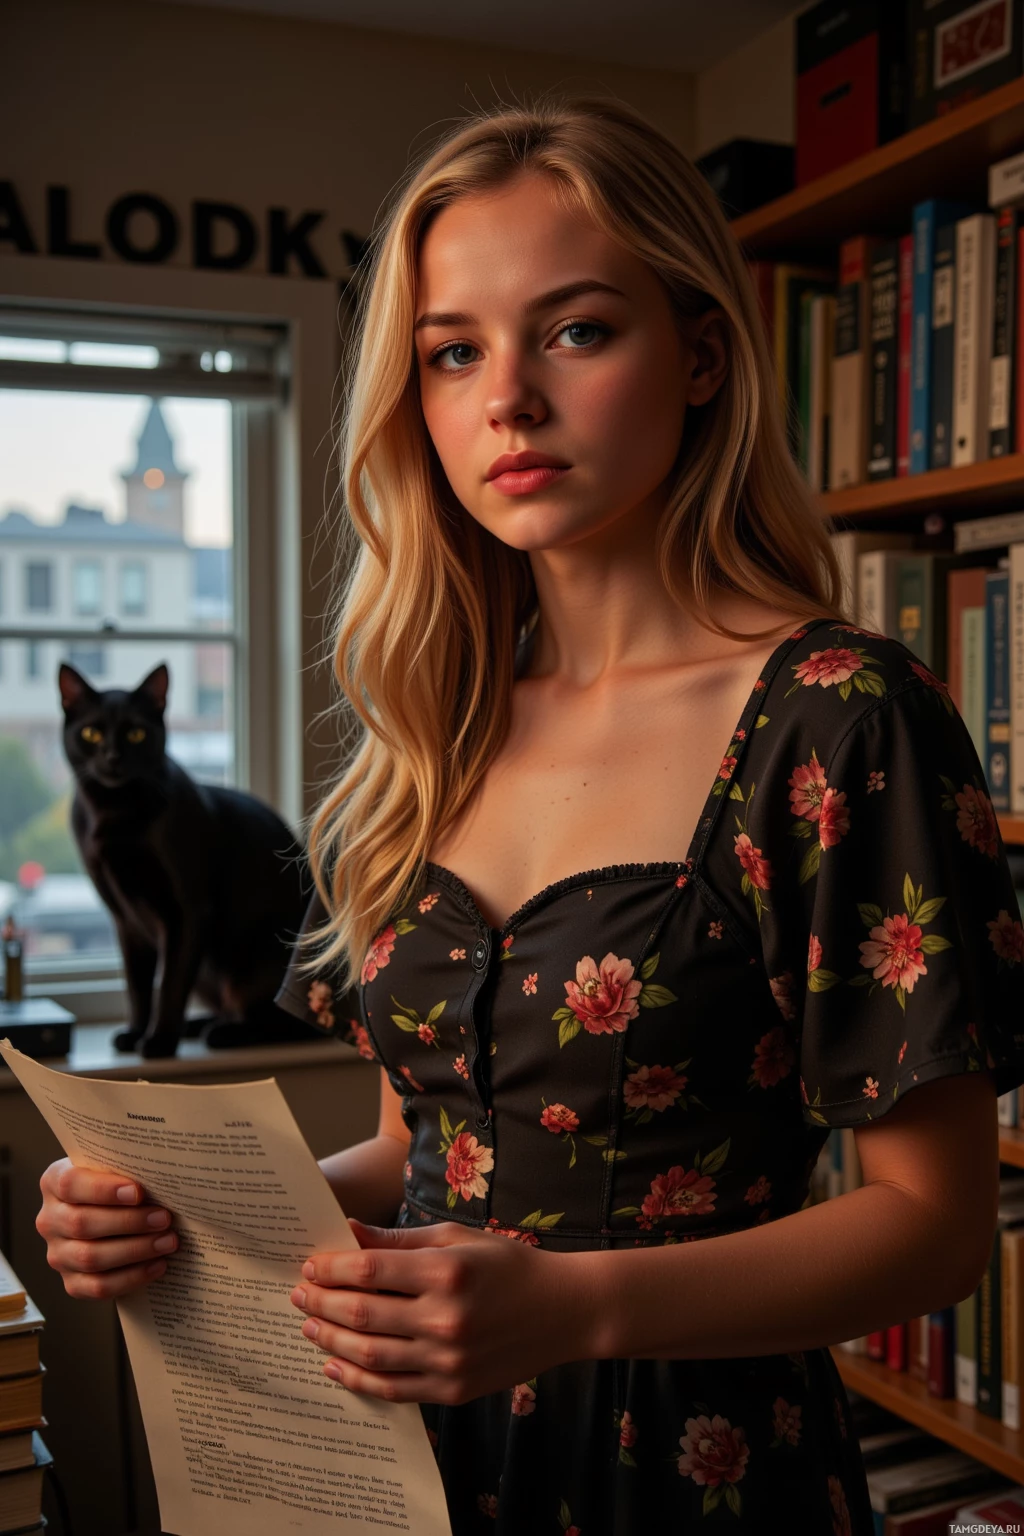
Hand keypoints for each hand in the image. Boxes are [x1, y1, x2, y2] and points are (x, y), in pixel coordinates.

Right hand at [36, 1157, 177, 1298]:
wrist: (112, 1213)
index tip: (138, 1192)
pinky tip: (158, 1265)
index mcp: (54, 1182)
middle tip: (164, 1218)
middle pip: (82, 1223)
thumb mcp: (115, 1167)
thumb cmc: (117, 1183)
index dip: (103, 1189)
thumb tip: (161, 1180)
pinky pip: (98, 1287)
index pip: (70, 1184)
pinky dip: (131, 1277)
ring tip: (168, 1241)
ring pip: (90, 1257)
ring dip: (135, 1250)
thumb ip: (126, 1168)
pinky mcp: (71, 1282)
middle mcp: (49, 1220)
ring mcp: (58, 1254)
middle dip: (128, 1222)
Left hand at [290, 1219, 594, 1404]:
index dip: (332, 1268)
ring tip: (309, 1326)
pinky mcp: (453, 1390)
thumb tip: (349, 1234)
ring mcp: (449, 1359)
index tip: (310, 1265)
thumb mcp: (457, 1239)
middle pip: (362, 1315)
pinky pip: (393, 1390)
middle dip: (322, 1302)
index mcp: (446, 1272)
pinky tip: (334, 1367)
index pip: (369, 1271)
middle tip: (298, 1294)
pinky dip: (357, 1380)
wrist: (563, 1311)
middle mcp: (445, 1318)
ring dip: (331, 1341)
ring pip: (370, 1356)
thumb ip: (400, 1242)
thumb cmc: (508, 1265)